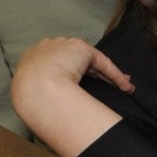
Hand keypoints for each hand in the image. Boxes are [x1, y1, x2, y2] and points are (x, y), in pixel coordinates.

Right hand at [13, 37, 132, 94]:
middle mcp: (47, 49)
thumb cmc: (30, 97)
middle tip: (110, 87)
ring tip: (124, 88)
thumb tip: (57, 110)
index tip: (82, 90)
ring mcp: (62, 46)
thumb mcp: (32, 94)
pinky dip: (115, 75)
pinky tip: (126, 87)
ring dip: (109, 76)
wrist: (33, 87)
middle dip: (96, 75)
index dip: (74, 77)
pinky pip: (102, 63)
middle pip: (77, 62)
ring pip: (92, 63)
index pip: (57, 67)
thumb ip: (45, 93)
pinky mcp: (80, 48)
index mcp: (31, 60)